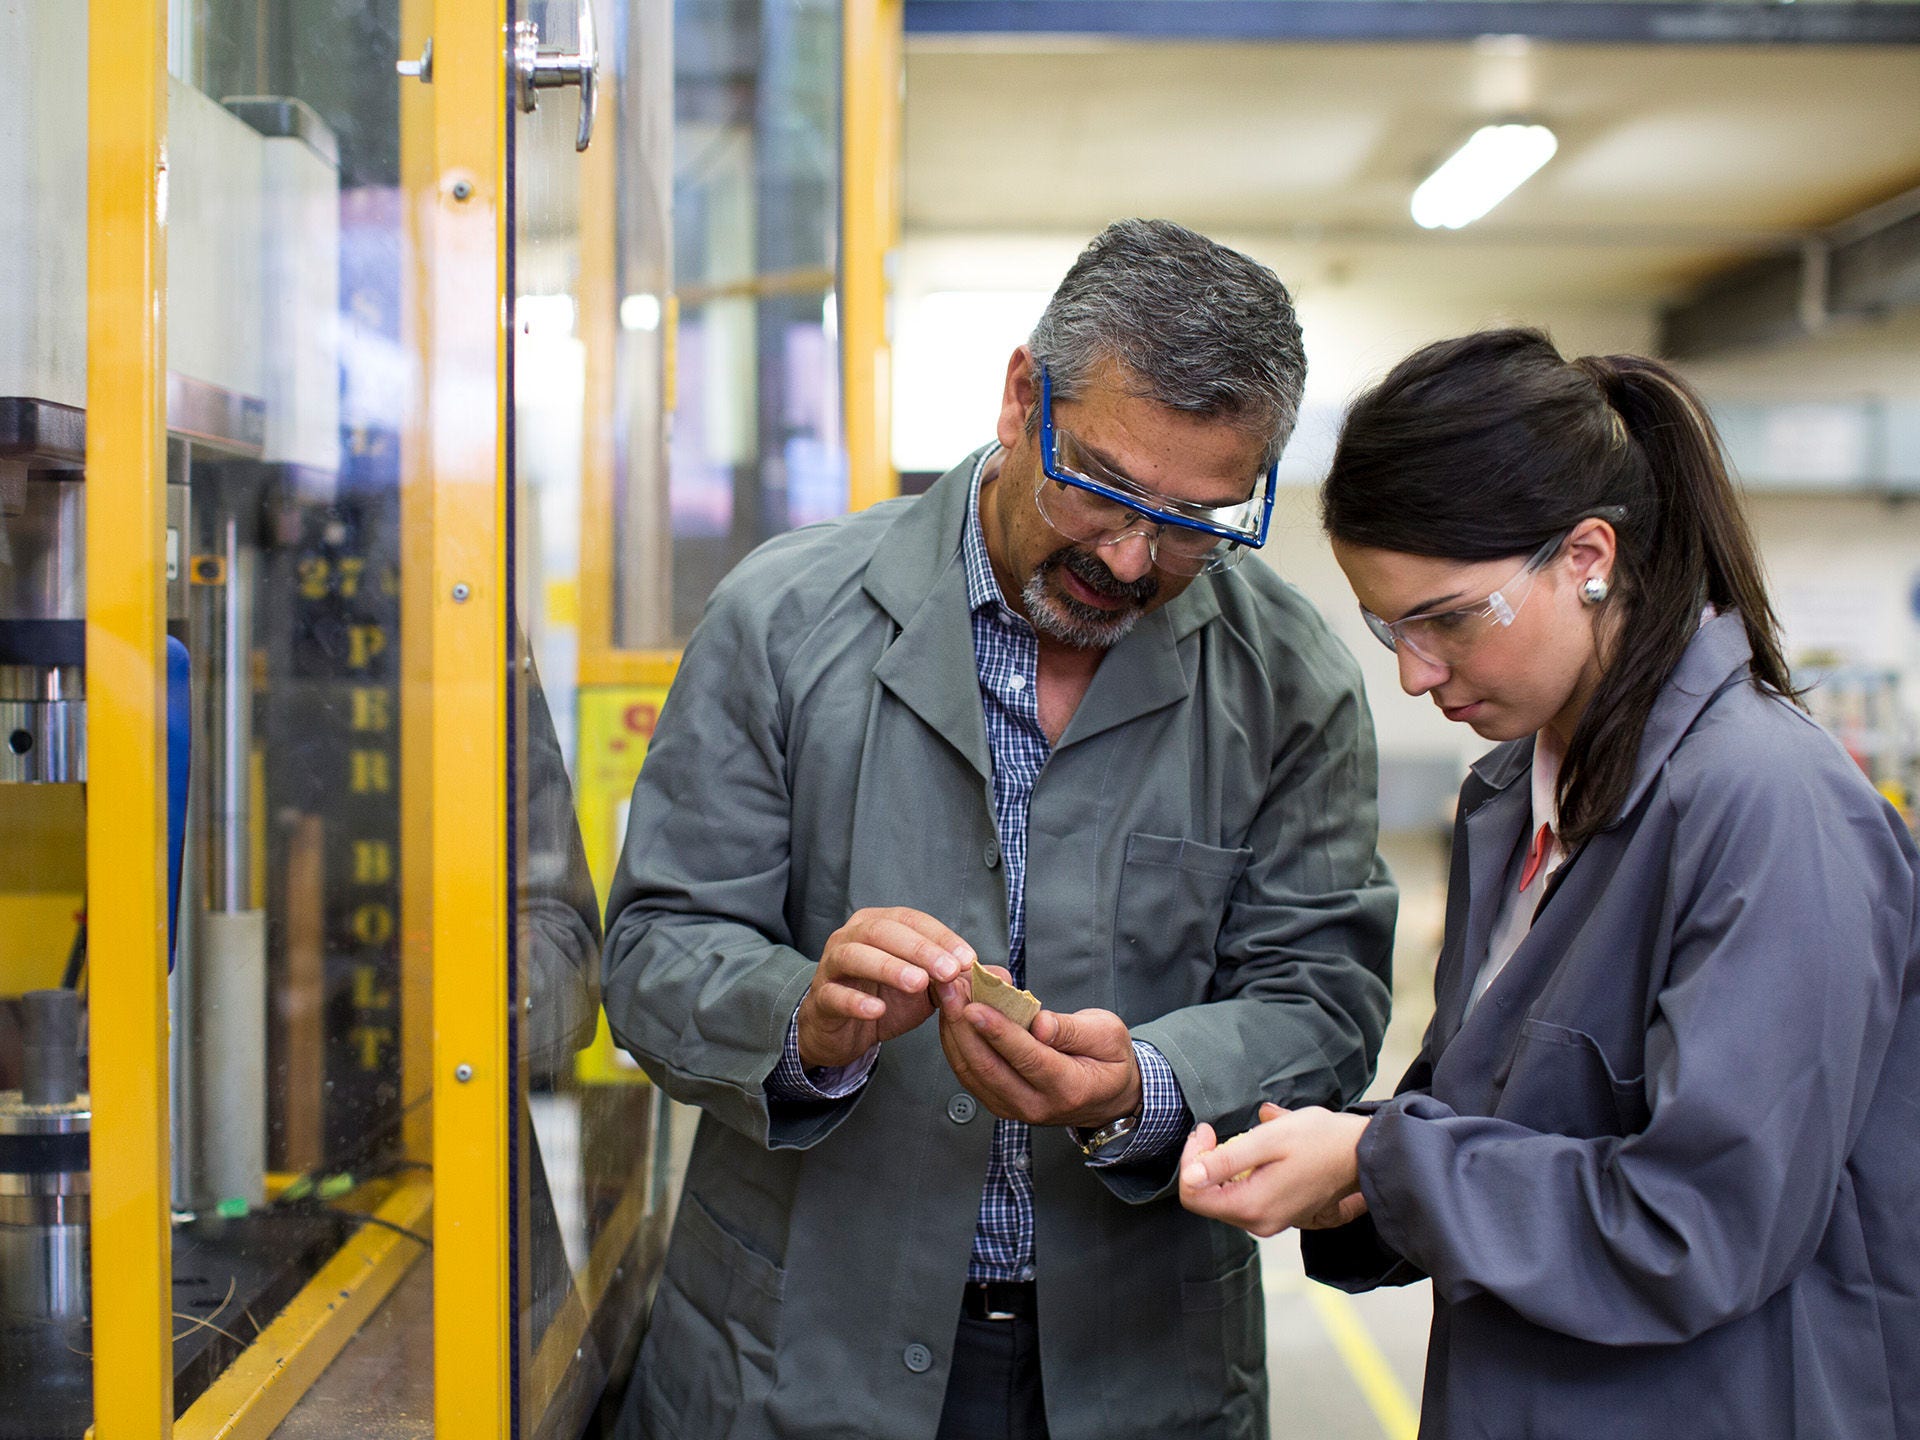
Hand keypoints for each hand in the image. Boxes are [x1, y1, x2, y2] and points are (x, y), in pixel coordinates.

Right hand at [796, 908, 974, 1069]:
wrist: (844, 1032)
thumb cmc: (884, 999)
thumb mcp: (925, 988)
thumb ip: (954, 978)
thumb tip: (996, 976)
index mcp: (878, 925)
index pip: (911, 920)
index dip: (941, 937)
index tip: (968, 958)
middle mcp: (851, 937)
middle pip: (883, 931)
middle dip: (920, 949)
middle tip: (948, 970)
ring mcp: (831, 965)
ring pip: (855, 956)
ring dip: (889, 966)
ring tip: (917, 983)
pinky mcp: (820, 998)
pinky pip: (834, 995)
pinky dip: (855, 1001)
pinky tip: (876, 1010)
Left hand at [935, 974, 1141, 1128]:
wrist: (1107, 1097)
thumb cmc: (1110, 1061)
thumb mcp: (1108, 1035)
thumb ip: (1073, 1030)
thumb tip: (1039, 1024)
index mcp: (1069, 1087)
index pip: (1028, 1059)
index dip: (999, 1032)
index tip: (975, 1006)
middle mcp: (1037, 1105)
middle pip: (990, 1068)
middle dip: (963, 1025)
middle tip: (951, 989)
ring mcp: (1014, 1108)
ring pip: (972, 1073)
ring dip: (954, 1032)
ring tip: (948, 994)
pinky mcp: (999, 1102)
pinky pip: (969, 1075)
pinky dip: (956, 1044)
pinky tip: (952, 1015)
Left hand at [1178, 1104, 1369, 1237]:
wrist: (1362, 1154)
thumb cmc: (1320, 1141)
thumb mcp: (1269, 1140)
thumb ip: (1227, 1160)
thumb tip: (1189, 1178)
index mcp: (1253, 1207)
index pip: (1193, 1195)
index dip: (1191, 1160)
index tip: (1207, 1132)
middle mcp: (1259, 1223)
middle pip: (1206, 1198)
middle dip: (1203, 1162)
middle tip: (1214, 1132)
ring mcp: (1270, 1221)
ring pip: (1223, 1197)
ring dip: (1221, 1167)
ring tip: (1239, 1139)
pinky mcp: (1278, 1214)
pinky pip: (1243, 1197)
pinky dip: (1239, 1174)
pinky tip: (1255, 1153)